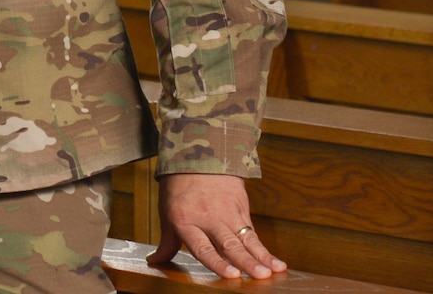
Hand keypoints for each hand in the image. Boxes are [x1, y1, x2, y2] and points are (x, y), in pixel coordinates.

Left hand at [151, 174, 284, 278]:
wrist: (197, 156)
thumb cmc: (178, 188)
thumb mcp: (167, 212)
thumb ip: (167, 242)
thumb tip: (155, 262)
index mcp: (185, 221)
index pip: (202, 246)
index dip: (217, 262)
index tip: (232, 275)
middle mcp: (208, 218)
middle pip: (228, 244)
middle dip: (245, 261)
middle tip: (259, 274)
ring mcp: (227, 214)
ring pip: (246, 239)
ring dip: (261, 256)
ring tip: (274, 270)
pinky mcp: (241, 209)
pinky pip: (253, 234)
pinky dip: (265, 250)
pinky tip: (277, 264)